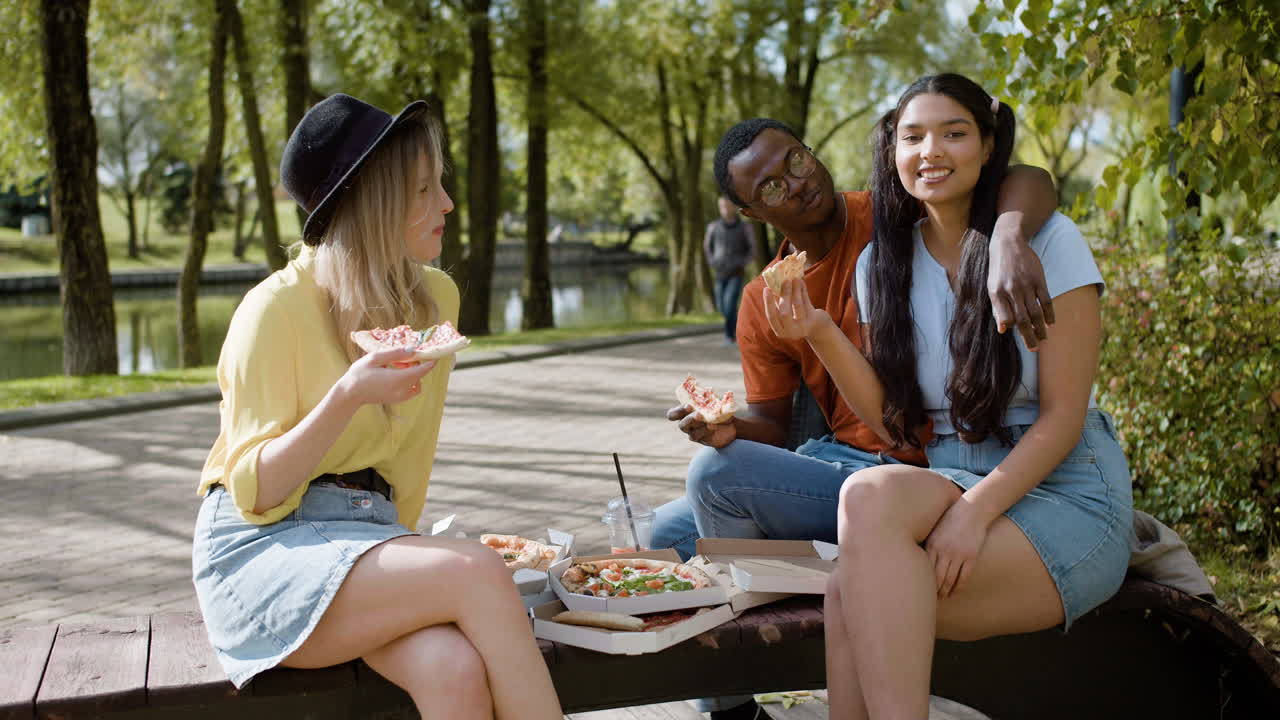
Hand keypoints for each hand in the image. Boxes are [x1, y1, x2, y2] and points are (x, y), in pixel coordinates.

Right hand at [338, 347, 436, 406]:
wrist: (349, 394)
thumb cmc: (359, 374)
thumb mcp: (375, 358)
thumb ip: (395, 353)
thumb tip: (412, 349)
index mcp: (397, 379)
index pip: (422, 370)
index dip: (430, 362)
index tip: (434, 355)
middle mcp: (401, 390)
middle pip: (419, 376)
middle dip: (415, 365)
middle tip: (401, 358)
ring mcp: (399, 397)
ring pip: (416, 384)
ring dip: (412, 374)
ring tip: (396, 366)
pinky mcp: (396, 400)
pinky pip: (410, 390)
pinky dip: (408, 382)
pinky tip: (394, 374)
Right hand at [667, 405, 735, 447]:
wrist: (730, 426)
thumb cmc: (718, 411)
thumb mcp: (714, 403)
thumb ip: (709, 399)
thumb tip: (707, 391)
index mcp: (685, 413)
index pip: (673, 414)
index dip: (678, 411)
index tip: (689, 406)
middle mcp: (686, 423)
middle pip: (681, 424)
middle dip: (689, 418)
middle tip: (699, 414)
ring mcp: (693, 432)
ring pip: (689, 432)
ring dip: (698, 425)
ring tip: (709, 421)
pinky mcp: (700, 439)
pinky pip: (697, 436)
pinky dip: (705, 430)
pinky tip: (713, 426)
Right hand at [762, 278, 830, 339]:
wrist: (818, 327)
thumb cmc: (797, 317)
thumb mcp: (787, 312)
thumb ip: (781, 301)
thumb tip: (776, 281)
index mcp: (780, 330)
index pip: (771, 316)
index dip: (768, 303)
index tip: (766, 288)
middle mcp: (791, 331)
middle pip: (784, 313)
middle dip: (784, 295)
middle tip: (785, 281)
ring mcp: (803, 327)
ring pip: (797, 306)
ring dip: (795, 291)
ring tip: (795, 279)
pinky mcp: (813, 320)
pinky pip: (807, 303)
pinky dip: (803, 291)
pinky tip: (801, 282)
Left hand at [923, 495, 993, 597]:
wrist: (972, 510)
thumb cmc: (950, 519)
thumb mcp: (934, 530)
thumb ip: (927, 544)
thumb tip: (913, 557)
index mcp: (932, 544)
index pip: (924, 569)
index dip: (922, 581)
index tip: (917, 589)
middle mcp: (944, 551)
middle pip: (936, 577)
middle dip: (933, 590)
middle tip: (929, 599)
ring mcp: (958, 554)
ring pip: (950, 579)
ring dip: (945, 591)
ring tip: (942, 597)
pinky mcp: (971, 556)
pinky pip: (964, 577)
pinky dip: (958, 586)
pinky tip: (954, 591)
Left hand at [988, 229, 1054, 350]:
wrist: (1009, 243)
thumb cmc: (999, 269)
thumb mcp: (992, 287)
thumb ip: (998, 308)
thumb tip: (1003, 330)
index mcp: (997, 293)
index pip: (1006, 318)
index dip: (1013, 329)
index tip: (1020, 338)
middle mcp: (1011, 290)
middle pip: (1022, 319)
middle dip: (1029, 336)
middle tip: (1034, 348)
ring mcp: (1026, 285)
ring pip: (1035, 312)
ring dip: (1040, 328)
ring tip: (1043, 339)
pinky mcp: (1039, 279)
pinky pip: (1046, 300)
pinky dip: (1049, 313)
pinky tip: (1050, 323)